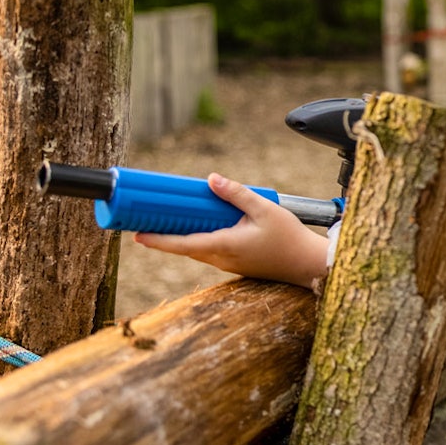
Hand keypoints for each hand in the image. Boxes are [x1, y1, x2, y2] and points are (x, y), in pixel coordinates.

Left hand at [134, 173, 328, 288]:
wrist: (308, 264)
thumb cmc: (289, 238)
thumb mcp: (264, 209)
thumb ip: (237, 194)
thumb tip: (211, 179)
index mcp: (225, 246)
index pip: (183, 244)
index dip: (158, 240)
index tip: (138, 236)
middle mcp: (222, 259)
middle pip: (185, 247)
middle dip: (164, 235)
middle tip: (144, 220)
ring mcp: (228, 264)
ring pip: (197, 249)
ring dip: (182, 236)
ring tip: (168, 218)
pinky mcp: (235, 263)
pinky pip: (209, 250)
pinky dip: (199, 238)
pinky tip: (202, 224)